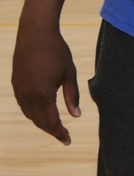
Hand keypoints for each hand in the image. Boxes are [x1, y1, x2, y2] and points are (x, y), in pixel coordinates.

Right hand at [11, 26, 80, 144]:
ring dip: (42, 122)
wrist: (35, 33)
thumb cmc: (57, 51)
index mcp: (43, 94)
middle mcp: (28, 95)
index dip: (60, 133)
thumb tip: (76, 116)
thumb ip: (72, 96)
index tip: (68, 141)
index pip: (51, 121)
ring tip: (55, 126)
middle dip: (52, 130)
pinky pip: (24, 105)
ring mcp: (19, 90)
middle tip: (64, 137)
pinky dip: (33, 112)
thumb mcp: (70, 73)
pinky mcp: (15, 84)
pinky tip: (42, 112)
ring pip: (30, 114)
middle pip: (39, 121)